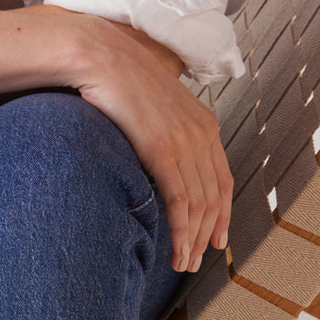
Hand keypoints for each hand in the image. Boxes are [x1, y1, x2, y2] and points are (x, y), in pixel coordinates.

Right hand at [58, 12, 232, 273]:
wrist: (98, 55)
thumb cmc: (115, 81)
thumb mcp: (151, 107)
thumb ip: (164, 130)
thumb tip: (157, 154)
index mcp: (203, 122)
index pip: (222, 178)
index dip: (222, 213)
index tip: (216, 239)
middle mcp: (201, 132)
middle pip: (214, 196)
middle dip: (208, 234)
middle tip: (196, 260)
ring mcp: (184, 141)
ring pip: (200, 204)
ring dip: (193, 240)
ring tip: (184, 264)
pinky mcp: (163, 149)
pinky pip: (181, 200)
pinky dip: (182, 230)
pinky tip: (177, 250)